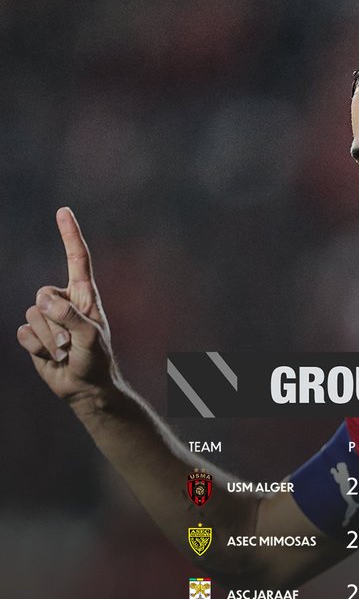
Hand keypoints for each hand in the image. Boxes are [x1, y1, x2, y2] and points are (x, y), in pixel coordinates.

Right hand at [17, 207, 117, 406]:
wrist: (85, 388)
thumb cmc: (97, 360)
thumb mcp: (91, 337)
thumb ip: (70, 316)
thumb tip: (43, 300)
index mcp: (84, 295)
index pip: (76, 259)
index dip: (69, 234)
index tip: (63, 211)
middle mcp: (64, 302)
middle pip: (42, 293)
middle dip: (54, 321)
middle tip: (72, 342)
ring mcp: (47, 318)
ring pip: (32, 315)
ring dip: (48, 339)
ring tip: (65, 351)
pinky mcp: (33, 335)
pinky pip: (22, 334)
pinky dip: (36, 348)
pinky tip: (51, 357)